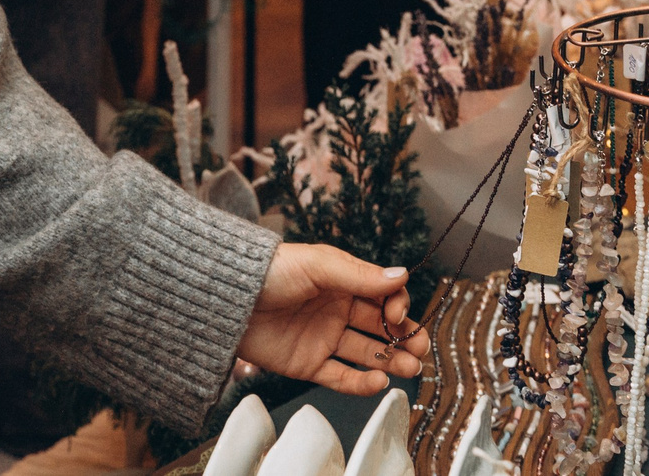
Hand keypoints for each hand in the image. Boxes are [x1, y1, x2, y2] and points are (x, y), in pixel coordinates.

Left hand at [236, 244, 429, 394]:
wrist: (227, 299)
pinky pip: (341, 377)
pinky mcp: (308, 364)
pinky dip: (361, 383)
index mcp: (341, 282)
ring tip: (411, 368)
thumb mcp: (317, 265)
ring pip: (367, 354)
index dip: (396, 305)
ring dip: (391, 361)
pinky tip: (379, 382)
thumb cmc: (268, 271)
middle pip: (380, 327)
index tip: (396, 315)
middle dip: (404, 337)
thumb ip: (359, 275)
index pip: (381, 295)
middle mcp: (336, 310)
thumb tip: (402, 275)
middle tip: (421, 349)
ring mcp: (323, 338)